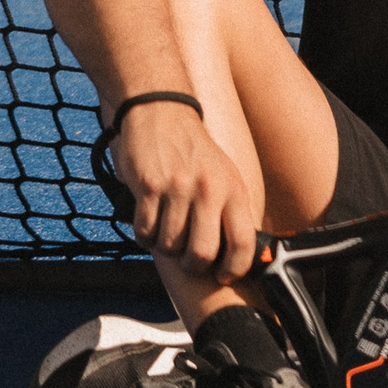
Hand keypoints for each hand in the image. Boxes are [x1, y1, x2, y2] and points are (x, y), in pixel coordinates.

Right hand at [107, 101, 262, 282]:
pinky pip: (144, 231)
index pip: (243, 243)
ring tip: (165, 228)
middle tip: (186, 258)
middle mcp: (208, 189)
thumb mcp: (225, 176)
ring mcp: (178, 187)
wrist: (161, 111)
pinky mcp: (148, 185)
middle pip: (201, 254)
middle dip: (191, 265)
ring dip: (164, 246)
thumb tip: (238, 257)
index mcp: (233, 190)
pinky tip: (148, 220)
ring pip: (169, 246)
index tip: (222, 275)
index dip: (233, 269)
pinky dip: (144, 235)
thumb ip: (231, 212)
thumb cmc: (194, 152)